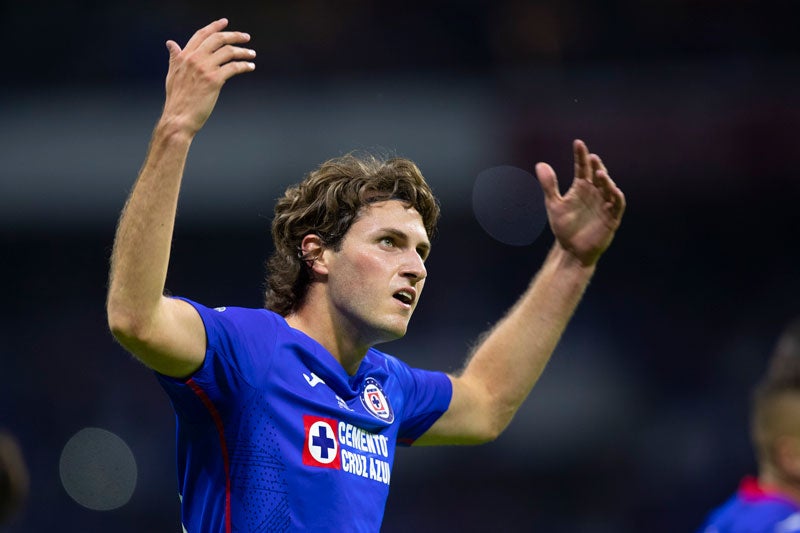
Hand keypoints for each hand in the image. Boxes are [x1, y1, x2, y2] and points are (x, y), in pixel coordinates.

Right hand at [161, 18, 254, 134]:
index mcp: (184, 56)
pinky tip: (250, 67)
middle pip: (217, 39)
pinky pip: (234, 67)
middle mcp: (194, 59)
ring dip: (243, 51)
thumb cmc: (177, 99)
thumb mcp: (173, 74)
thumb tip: (171, 43)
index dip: (214, 26)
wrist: (179, 118)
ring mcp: (204, 69)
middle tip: (246, 37)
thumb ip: (175, 57)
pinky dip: (244, 65)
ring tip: (252, 53)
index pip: (201, 35)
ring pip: (228, 52)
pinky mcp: (214, 80)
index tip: (225, 22)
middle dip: (234, 35)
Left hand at [536, 139, 625, 266]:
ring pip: (608, 188)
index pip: (582, 167)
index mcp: (581, 187)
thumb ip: (549, 185)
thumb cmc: (564, 227)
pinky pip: (617, 205)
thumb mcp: (553, 204)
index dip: (580, 155)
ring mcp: (604, 204)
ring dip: (606, 180)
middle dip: (595, 166)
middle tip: (591, 157)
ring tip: (599, 173)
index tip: (578, 143)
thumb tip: (540, 164)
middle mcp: (594, 193)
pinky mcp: (611, 217)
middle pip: (597, 175)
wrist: (571, 250)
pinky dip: (616, 197)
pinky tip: (613, 189)